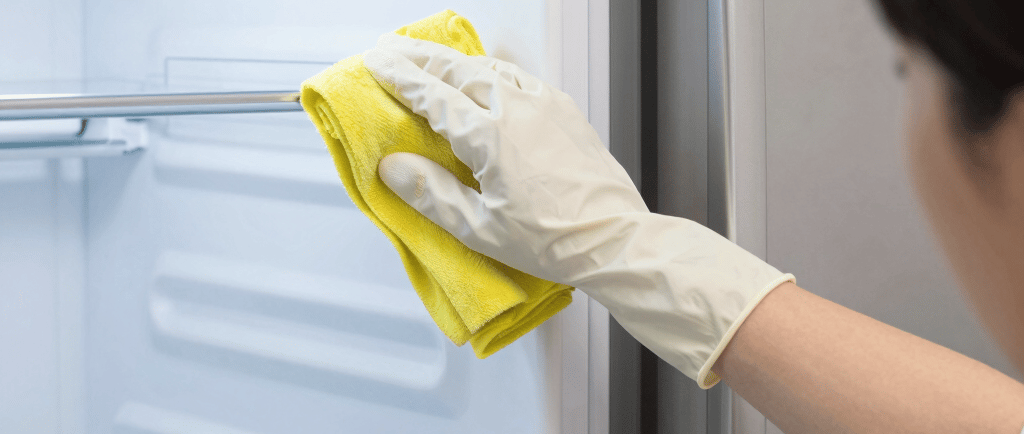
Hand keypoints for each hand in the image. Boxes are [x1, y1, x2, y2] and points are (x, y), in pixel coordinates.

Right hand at [364, 33, 793, 388]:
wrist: (616, 238)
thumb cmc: (551, 242)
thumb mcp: (480, 230)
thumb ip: (432, 194)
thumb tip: (392, 167)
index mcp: (491, 136)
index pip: (434, 96)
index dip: (401, 77)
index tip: (376, 63)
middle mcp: (518, 109)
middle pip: (458, 70)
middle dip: (420, 57)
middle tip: (392, 50)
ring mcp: (545, 105)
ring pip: (490, 68)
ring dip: (455, 61)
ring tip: (430, 60)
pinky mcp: (565, 111)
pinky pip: (520, 77)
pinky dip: (492, 69)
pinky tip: (485, 74)